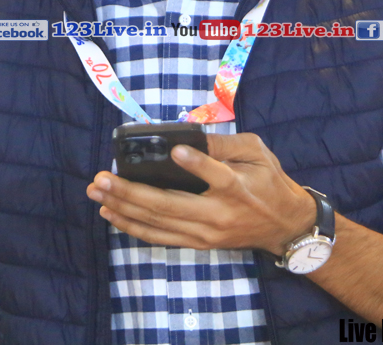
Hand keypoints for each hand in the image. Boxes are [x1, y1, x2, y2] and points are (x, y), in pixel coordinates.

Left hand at [87, 133, 316, 255]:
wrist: (284, 226)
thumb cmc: (270, 183)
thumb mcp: (257, 153)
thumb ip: (225, 145)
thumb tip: (188, 138)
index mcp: (237, 187)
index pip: (216, 175)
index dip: (196, 164)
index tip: (176, 150)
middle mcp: (219, 214)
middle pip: (170, 205)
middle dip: (131, 192)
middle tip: (102, 179)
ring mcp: (206, 233)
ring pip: (158, 223)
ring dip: (123, 209)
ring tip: (97, 193)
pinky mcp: (199, 243)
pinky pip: (160, 237)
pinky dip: (133, 227)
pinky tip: (111, 214)